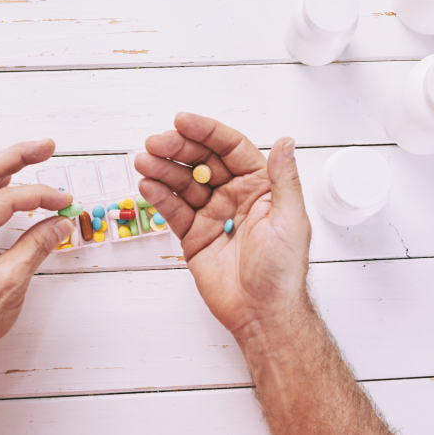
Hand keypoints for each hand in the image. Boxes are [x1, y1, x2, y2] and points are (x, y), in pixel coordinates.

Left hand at [0, 138, 74, 356]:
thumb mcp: (11, 281)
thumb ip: (37, 245)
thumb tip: (61, 221)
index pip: (4, 199)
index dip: (40, 195)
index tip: (64, 200)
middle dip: (17, 158)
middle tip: (46, 146)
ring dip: (6, 169)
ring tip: (34, 155)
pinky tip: (11, 183)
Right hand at [135, 113, 311, 337]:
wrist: (262, 312)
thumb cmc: (282, 269)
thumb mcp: (289, 217)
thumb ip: (283, 178)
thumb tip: (286, 140)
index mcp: (259, 185)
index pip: (230, 148)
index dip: (207, 132)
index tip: (183, 121)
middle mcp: (234, 194)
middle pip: (202, 161)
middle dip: (178, 148)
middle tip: (155, 142)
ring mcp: (212, 213)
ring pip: (183, 182)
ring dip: (162, 169)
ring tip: (144, 161)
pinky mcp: (193, 234)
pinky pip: (173, 209)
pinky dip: (159, 196)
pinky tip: (147, 184)